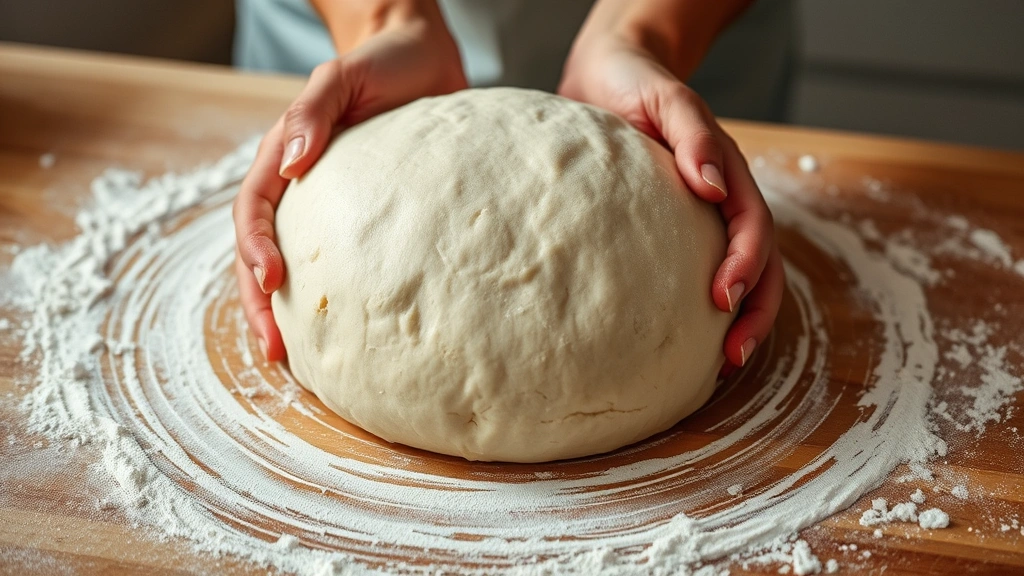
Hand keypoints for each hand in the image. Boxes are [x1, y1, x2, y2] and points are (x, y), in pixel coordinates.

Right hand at [233, 8, 466, 360]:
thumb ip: (312, 112)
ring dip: (287, 312)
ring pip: (296, 266)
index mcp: (282, 158)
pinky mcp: (366, 220)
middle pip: (260, 253)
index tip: (272, 281)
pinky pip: (342, 263)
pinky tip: (350, 331)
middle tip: (276, 349)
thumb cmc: (382, 65)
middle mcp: (299, 189)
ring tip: (296, 357)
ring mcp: (330, 208)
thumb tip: (290, 160)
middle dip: (260, 302)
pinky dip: (336, 298)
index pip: (253, 210)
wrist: (425, 60)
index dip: (254, 248)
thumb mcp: (342, 76)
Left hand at [559, 36, 783, 369]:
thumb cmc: (636, 83)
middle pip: (760, 266)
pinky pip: (693, 273)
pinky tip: (682, 342)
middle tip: (730, 358)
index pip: (752, 228)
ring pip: (739, 278)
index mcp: (726, 174)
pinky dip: (697, 311)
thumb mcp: (667, 99)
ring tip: (720, 366)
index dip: (745, 266)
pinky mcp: (669, 233)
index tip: (722, 299)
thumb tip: (710, 184)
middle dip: (754, 315)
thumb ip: (693, 135)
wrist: (608, 75)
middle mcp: (720, 202)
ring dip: (737, 322)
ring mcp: (700, 221)